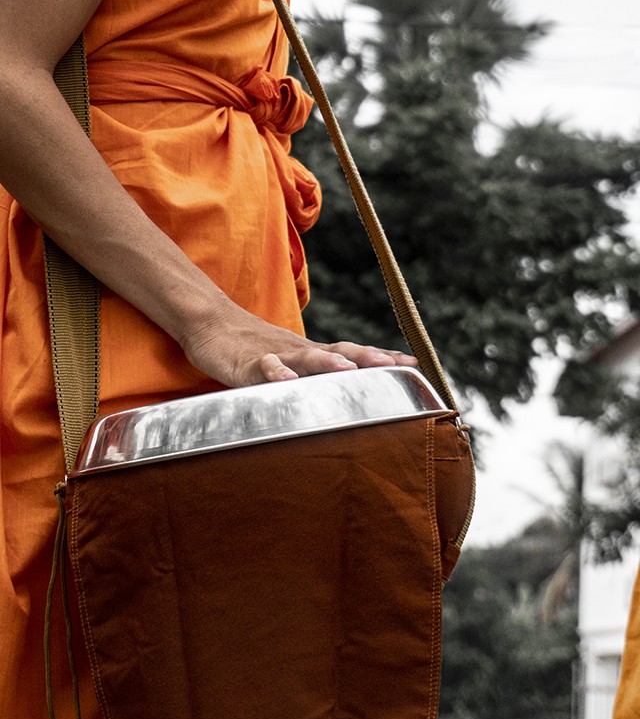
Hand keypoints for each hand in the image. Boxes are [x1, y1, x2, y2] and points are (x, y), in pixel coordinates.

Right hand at [180, 299, 417, 388]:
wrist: (211, 323)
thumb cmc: (252, 348)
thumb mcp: (289, 364)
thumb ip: (314, 379)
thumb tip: (345, 395)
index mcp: (311, 353)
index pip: (353, 352)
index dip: (382, 357)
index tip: (414, 363)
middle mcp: (300, 351)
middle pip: (339, 352)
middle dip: (369, 358)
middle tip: (396, 365)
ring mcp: (275, 355)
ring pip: (305, 358)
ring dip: (328, 364)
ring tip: (348, 371)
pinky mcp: (247, 363)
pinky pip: (263, 368)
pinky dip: (276, 374)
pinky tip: (287, 382)